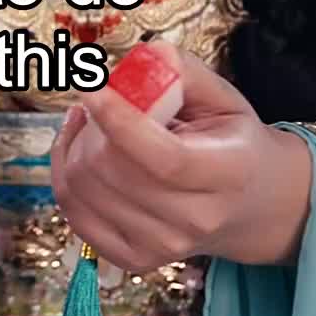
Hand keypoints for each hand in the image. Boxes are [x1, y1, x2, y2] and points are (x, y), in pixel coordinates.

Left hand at [51, 46, 312, 271]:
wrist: (250, 205)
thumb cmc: (231, 140)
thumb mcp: (222, 96)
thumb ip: (183, 71)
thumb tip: (144, 58)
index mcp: (227, 173)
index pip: (163, 158)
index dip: (119, 121)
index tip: (92, 87)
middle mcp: (195, 219)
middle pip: (112, 171)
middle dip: (93, 125)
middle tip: (101, 100)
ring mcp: (163, 246)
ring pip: (84, 190)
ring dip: (74, 145)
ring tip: (91, 121)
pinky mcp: (134, 258)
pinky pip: (73, 213)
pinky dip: (65, 174)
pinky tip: (80, 148)